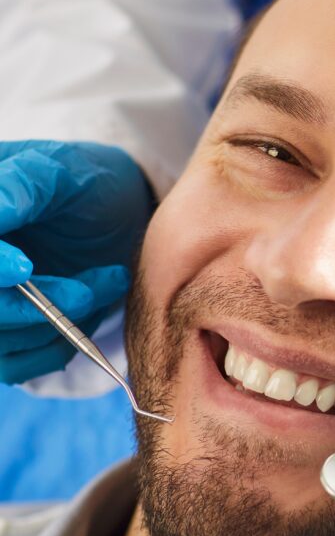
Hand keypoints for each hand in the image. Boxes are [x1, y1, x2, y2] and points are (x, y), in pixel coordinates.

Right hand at [0, 141, 154, 382]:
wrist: (122, 212)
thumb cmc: (89, 183)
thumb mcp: (61, 170)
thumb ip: (21, 186)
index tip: (24, 269)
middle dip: (34, 304)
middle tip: (91, 288)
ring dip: (60, 322)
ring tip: (110, 278)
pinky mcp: (6, 336)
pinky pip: (15, 365)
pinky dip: (58, 345)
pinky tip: (93, 303)